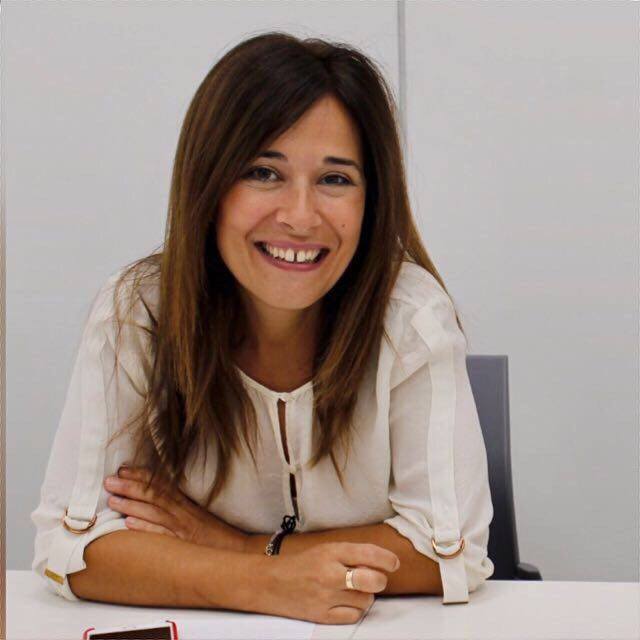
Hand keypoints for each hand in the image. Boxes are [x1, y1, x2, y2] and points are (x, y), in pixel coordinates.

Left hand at [103, 466, 247, 552]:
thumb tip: (155, 501)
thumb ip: (179, 506)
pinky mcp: (184, 543)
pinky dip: (145, 528)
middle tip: (109, 481)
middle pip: (154, 495)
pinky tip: (129, 524)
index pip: (160, 484)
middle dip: (130, 486)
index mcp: (185, 502)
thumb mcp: (198, 515)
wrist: (239, 550)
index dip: (141, 475)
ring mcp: (183, 527)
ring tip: (112, 500)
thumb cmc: (216, 535)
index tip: (123, 469)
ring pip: (154, 512)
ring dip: (132, 504)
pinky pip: (162, 534)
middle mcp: (183, 511)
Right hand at [263, 542, 399, 624]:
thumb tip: (377, 565)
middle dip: (379, 580)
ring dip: (366, 596)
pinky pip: (353, 616)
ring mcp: (326, 596)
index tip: (394, 563)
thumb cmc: (301, 564)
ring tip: (354, 590)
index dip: (386, 559)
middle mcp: (330, 573)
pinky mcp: (322, 615)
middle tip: (376, 579)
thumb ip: (350, 555)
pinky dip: (355, 610)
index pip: (368, 553)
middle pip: (372, 580)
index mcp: (331, 552)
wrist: (271, 583)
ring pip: (365, 600)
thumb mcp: (325, 550)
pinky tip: (347, 603)